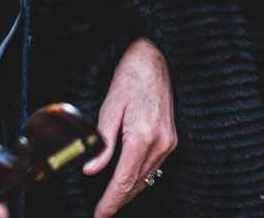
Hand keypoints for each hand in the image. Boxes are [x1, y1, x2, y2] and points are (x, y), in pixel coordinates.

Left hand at [85, 38, 177, 217]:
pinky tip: (129, 183)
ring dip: (129, 192)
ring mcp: (169, 142)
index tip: (99, 214)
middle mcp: (160, 142)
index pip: (124, 179)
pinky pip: (155, 167)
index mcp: (143, 135)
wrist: (154, 60)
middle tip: (102, 212)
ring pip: (147, 178)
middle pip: (137, 183)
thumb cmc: (130, 79)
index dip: (110, 201)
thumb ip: (102, 143)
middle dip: (118, 200)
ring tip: (112, 202)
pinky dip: (140, 179)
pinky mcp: (172, 139)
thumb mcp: (109, 108)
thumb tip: (91, 170)